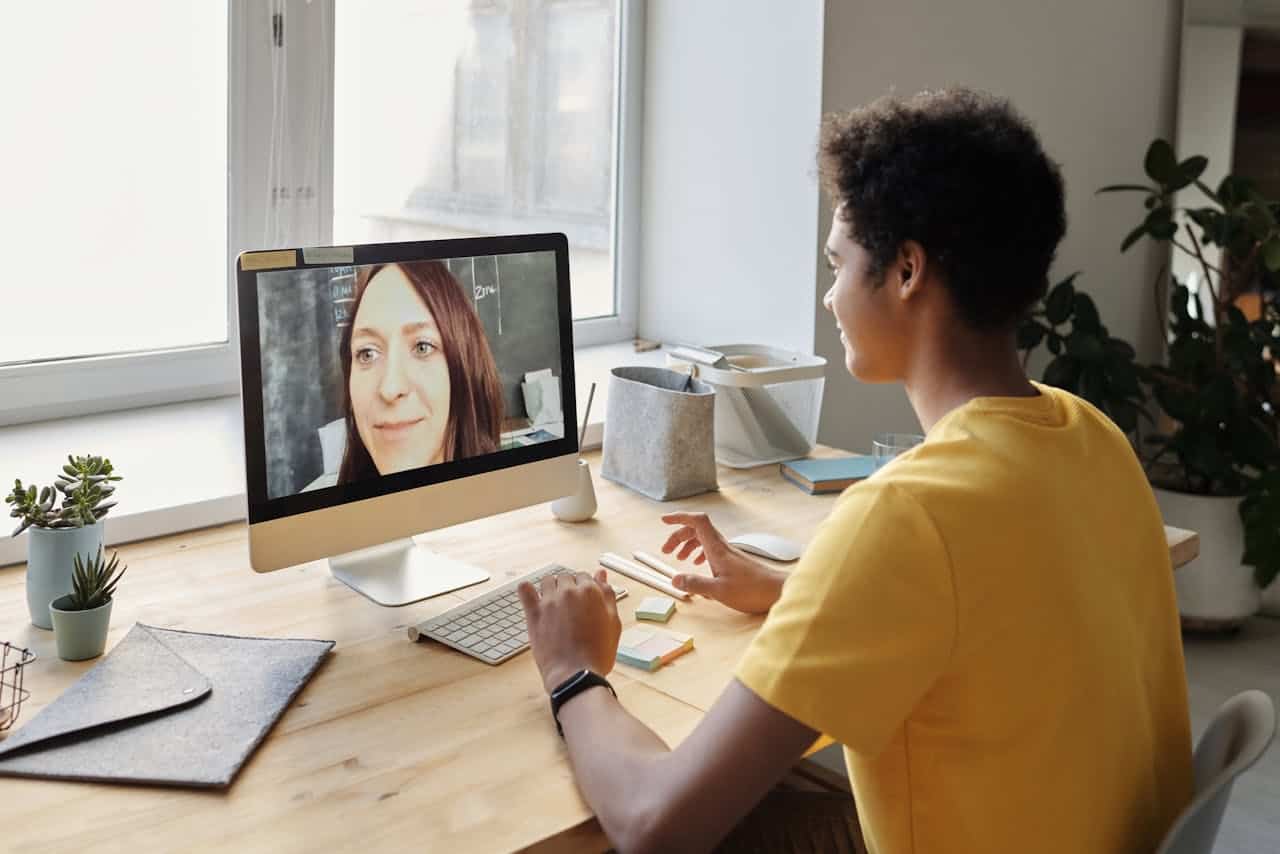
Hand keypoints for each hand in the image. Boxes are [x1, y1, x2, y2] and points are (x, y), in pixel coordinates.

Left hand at [518, 570, 621, 694]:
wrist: (576, 675)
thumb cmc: (597, 653)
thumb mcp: (613, 623)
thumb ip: (608, 595)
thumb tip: (601, 575)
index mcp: (590, 592)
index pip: (584, 576)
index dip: (584, 588)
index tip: (583, 600)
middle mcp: (569, 592)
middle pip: (566, 577)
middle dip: (569, 587)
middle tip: (570, 607)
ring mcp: (549, 601)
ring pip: (547, 580)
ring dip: (551, 587)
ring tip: (554, 604)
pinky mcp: (534, 613)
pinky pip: (524, 590)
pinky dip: (526, 589)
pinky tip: (531, 594)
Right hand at [660, 513, 785, 614]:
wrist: (778, 591)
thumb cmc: (752, 590)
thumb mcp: (719, 591)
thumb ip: (695, 584)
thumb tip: (674, 579)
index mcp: (717, 548)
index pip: (697, 521)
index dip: (680, 517)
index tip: (664, 521)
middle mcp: (722, 546)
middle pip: (696, 529)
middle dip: (678, 536)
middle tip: (666, 550)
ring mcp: (729, 552)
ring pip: (704, 539)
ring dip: (688, 544)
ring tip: (679, 558)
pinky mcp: (733, 561)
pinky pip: (711, 549)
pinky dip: (700, 552)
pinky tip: (698, 564)